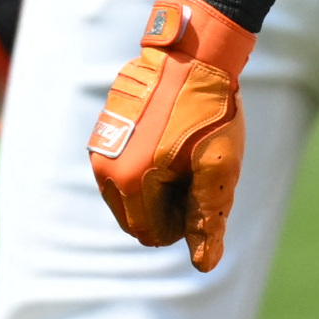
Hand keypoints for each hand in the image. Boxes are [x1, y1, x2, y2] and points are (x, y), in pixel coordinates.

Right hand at [89, 0, 254, 270]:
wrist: (192, 54)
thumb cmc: (211, 111)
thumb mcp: (219, 165)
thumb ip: (208, 217)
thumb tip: (205, 264)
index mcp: (130, 183)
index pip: (152, 234)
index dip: (184, 222)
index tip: (203, 187)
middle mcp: (105, 171)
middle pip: (137, 218)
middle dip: (169, 205)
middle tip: (197, 168)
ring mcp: (99, 151)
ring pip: (128, 196)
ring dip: (157, 186)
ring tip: (185, 151)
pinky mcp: (103, 134)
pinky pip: (123, 170)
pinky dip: (146, 167)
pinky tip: (171, 139)